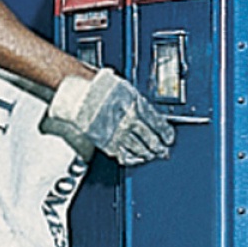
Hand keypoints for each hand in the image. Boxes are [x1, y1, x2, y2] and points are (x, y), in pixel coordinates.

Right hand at [47, 69, 174, 165]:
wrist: (78, 94)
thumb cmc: (99, 88)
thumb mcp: (125, 89)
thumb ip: (138, 103)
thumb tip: (150, 116)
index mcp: (136, 105)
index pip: (157, 124)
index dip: (165, 134)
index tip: (169, 138)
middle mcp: (129, 121)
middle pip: (150, 139)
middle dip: (158, 147)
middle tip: (162, 151)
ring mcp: (117, 133)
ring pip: (138, 149)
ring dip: (146, 154)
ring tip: (150, 155)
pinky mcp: (106, 142)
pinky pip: (123, 155)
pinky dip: (131, 158)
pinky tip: (135, 158)